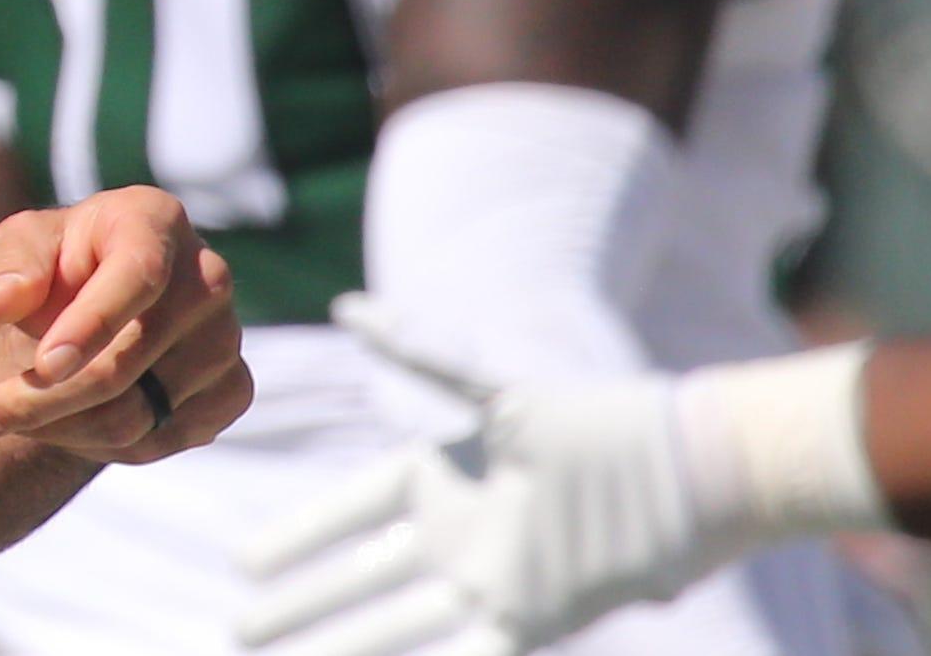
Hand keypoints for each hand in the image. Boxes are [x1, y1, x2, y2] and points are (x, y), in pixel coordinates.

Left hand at [0, 185, 249, 461]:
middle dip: (44, 399)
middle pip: (130, 362)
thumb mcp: (22, 245)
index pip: (139, 276)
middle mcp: (207, 277)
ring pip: (141, 414)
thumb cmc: (58, 262)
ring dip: (63, 428)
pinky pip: (164, 439)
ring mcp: (226, 338)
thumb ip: (12, 266)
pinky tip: (64, 423)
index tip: (44, 366)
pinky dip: (102, 446)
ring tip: (10, 415)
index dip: (93, 325)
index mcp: (156, 220)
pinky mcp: (232, 389)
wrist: (99, 298)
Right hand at [234, 294, 711, 655]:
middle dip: (301, 606)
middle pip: (358, 577)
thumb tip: (347, 309)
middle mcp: (454, 531)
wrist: (689, 476)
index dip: (296, 538)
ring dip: (342, 646)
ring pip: (397, 623)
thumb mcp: (501, 392)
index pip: (346, 511)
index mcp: (438, 474)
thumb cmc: (597, 423)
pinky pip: (468, 653)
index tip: (241, 562)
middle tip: (241, 630)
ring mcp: (487, 578)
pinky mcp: (529, 617)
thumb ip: (421, 353)